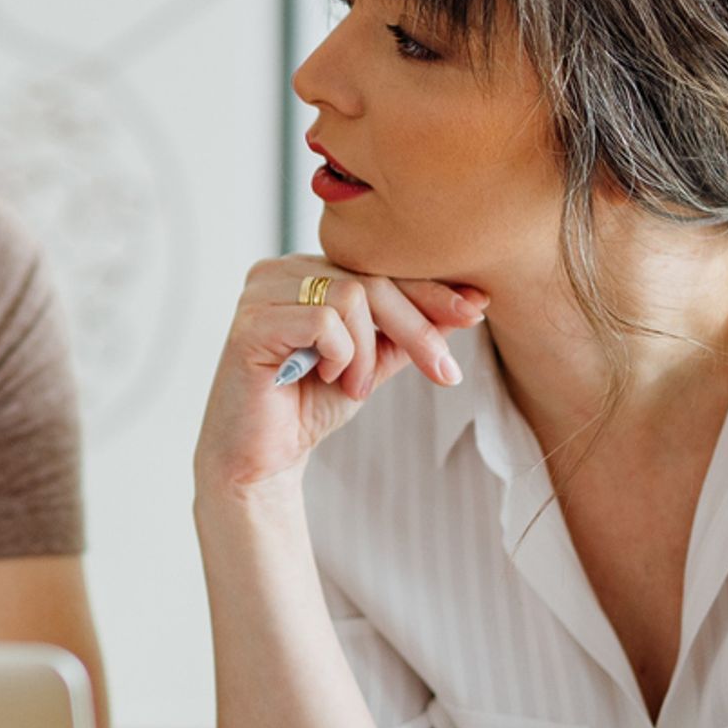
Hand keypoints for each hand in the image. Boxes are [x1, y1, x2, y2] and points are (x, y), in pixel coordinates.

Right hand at [190, 257, 486, 502]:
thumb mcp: (373, 362)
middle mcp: (281, 270)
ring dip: (367, 352)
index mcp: (310, 270)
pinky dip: (340, 355)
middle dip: (417, 327)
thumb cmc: (309, 405)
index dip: (431, 289)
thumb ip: (409, 331)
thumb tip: (470, 304)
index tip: (477, 309)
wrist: (260, 459)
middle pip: (371, 280)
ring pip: (351, 298)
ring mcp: (261, 292)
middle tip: (443, 371)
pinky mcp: (250, 323)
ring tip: (353, 386)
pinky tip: (324, 378)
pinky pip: (322, 322)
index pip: (379, 269)